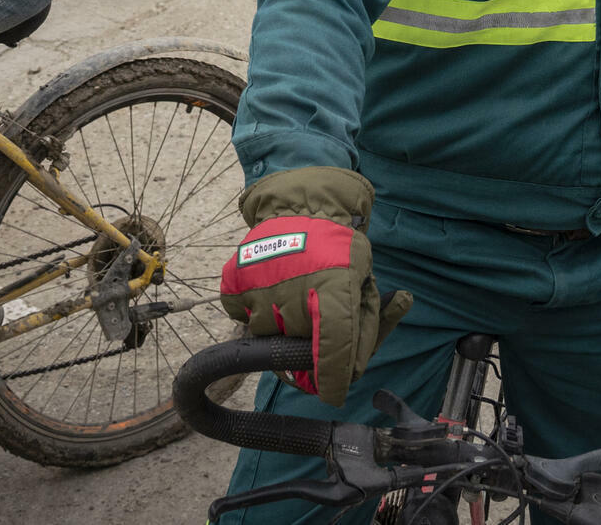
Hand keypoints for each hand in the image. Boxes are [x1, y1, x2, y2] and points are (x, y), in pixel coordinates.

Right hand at [221, 167, 413, 406]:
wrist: (300, 205)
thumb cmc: (338, 248)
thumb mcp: (364, 281)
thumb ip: (366, 328)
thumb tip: (356, 373)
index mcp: (333, 287)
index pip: (331, 350)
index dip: (332, 379)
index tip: (332, 394)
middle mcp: (292, 290)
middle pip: (297, 346)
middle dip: (307, 339)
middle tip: (313, 308)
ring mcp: (259, 287)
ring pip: (266, 335)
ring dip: (279, 325)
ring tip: (291, 290)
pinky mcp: (234, 283)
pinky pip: (242, 317)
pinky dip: (254, 309)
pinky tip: (271, 285)